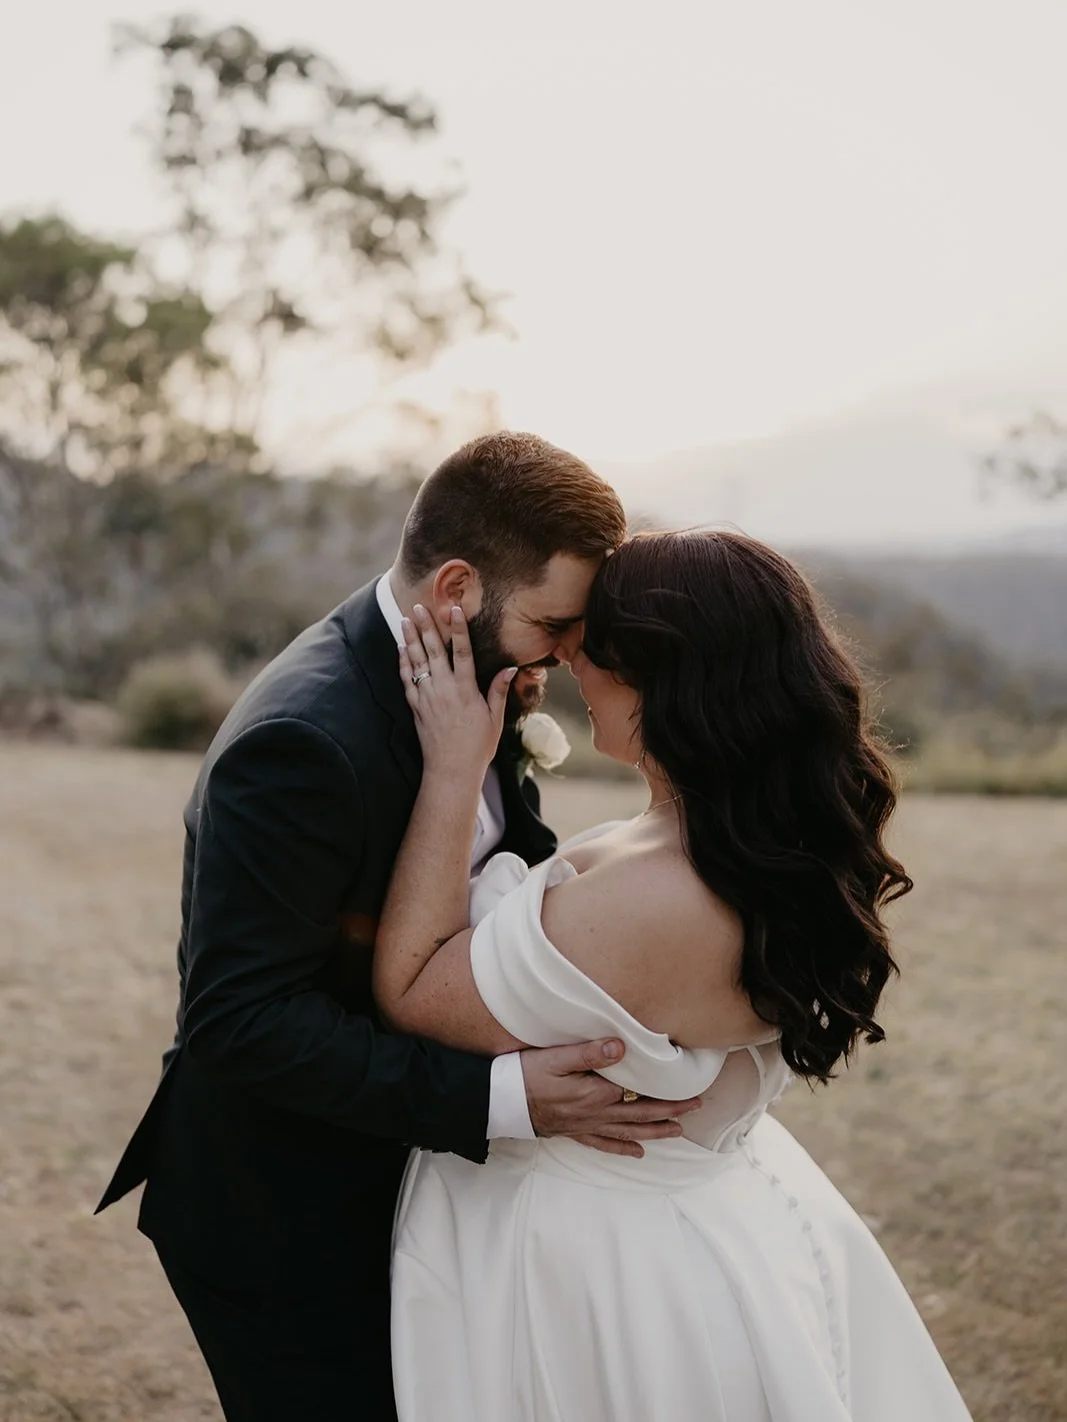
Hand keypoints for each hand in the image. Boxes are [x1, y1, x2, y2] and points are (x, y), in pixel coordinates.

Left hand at [400, 604, 515, 779]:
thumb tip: (510, 667)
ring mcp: (427, 698)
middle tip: (418, 607)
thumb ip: (498, 691)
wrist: (451, 771)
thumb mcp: (495, 719)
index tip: (454, 609)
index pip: (462, 651)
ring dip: (411, 639)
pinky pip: (407, 680)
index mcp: (466, 690)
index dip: (458, 628)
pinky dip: (404, 663)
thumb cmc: (477, 747)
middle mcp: (444, 690)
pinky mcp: (416, 708)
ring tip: (405, 619)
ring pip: (417, 662)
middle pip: (434, 651)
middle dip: (426, 626)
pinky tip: (402, 649)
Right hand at [520, 1039, 702, 1158]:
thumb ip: (590, 1052)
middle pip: (641, 1113)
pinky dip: (622, 1148)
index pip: (639, 1090)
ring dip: (655, 1130)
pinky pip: (604, 1144)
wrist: (500, 1102)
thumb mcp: (555, 1057)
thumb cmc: (525, 1074)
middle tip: (696, 1106)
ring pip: (629, 1131)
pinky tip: (637, 1152)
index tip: (688, 1082)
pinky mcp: (574, 1132)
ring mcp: (586, 1126)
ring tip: (678, 1130)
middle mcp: (596, 1113)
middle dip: (671, 1110)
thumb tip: (622, 1046)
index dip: (664, 1088)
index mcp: (596, 1093)